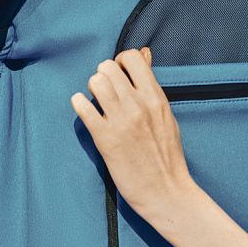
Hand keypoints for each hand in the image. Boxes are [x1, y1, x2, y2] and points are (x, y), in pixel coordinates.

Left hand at [71, 48, 197, 221]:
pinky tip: (86, 112)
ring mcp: (121, 121)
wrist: (166, 192)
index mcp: (156, 98)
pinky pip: (82, 108)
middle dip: (103, 76)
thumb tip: (144, 54)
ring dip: (92, 90)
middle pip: (107, 67)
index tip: (119, 76)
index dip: (120, 63)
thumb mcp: (165, 115)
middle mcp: (138, 105)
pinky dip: (80, 105)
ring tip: (97, 102)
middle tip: (106, 92)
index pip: (131, 58)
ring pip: (95, 82)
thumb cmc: (167, 156)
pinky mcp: (105, 139)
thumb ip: (151, 87)